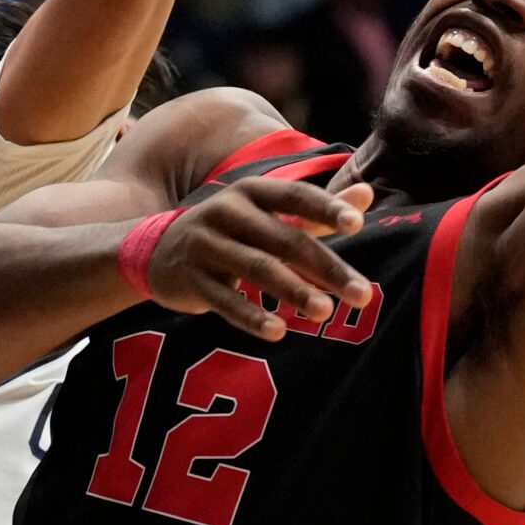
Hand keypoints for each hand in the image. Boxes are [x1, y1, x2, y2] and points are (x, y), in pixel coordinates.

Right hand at [142, 177, 376, 340]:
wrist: (156, 251)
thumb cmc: (231, 231)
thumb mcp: (269, 215)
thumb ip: (316, 211)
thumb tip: (367, 194)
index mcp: (253, 192)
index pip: (295, 196)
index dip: (325, 208)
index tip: (357, 224)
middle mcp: (228, 212)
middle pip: (284, 239)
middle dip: (325, 267)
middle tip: (361, 294)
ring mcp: (206, 245)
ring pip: (256, 268)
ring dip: (293, 290)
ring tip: (325, 312)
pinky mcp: (191, 279)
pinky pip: (223, 299)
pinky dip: (250, 316)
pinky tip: (277, 332)